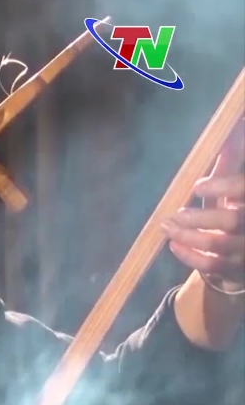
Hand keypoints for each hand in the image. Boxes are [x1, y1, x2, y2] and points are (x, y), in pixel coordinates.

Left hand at [166, 118, 243, 290]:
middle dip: (200, 217)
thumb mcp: (234, 192)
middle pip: (233, 221)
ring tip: (167, 226)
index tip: (197, 187)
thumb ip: (227, 167)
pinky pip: (210, 266)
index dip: (224, 186)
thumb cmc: (234, 214)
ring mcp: (244, 252)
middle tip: (176, 213)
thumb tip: (222, 134)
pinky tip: (173, 244)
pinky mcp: (233, 270)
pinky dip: (188, 256)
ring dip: (188, 236)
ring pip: (218, 245)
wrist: (240, 253)